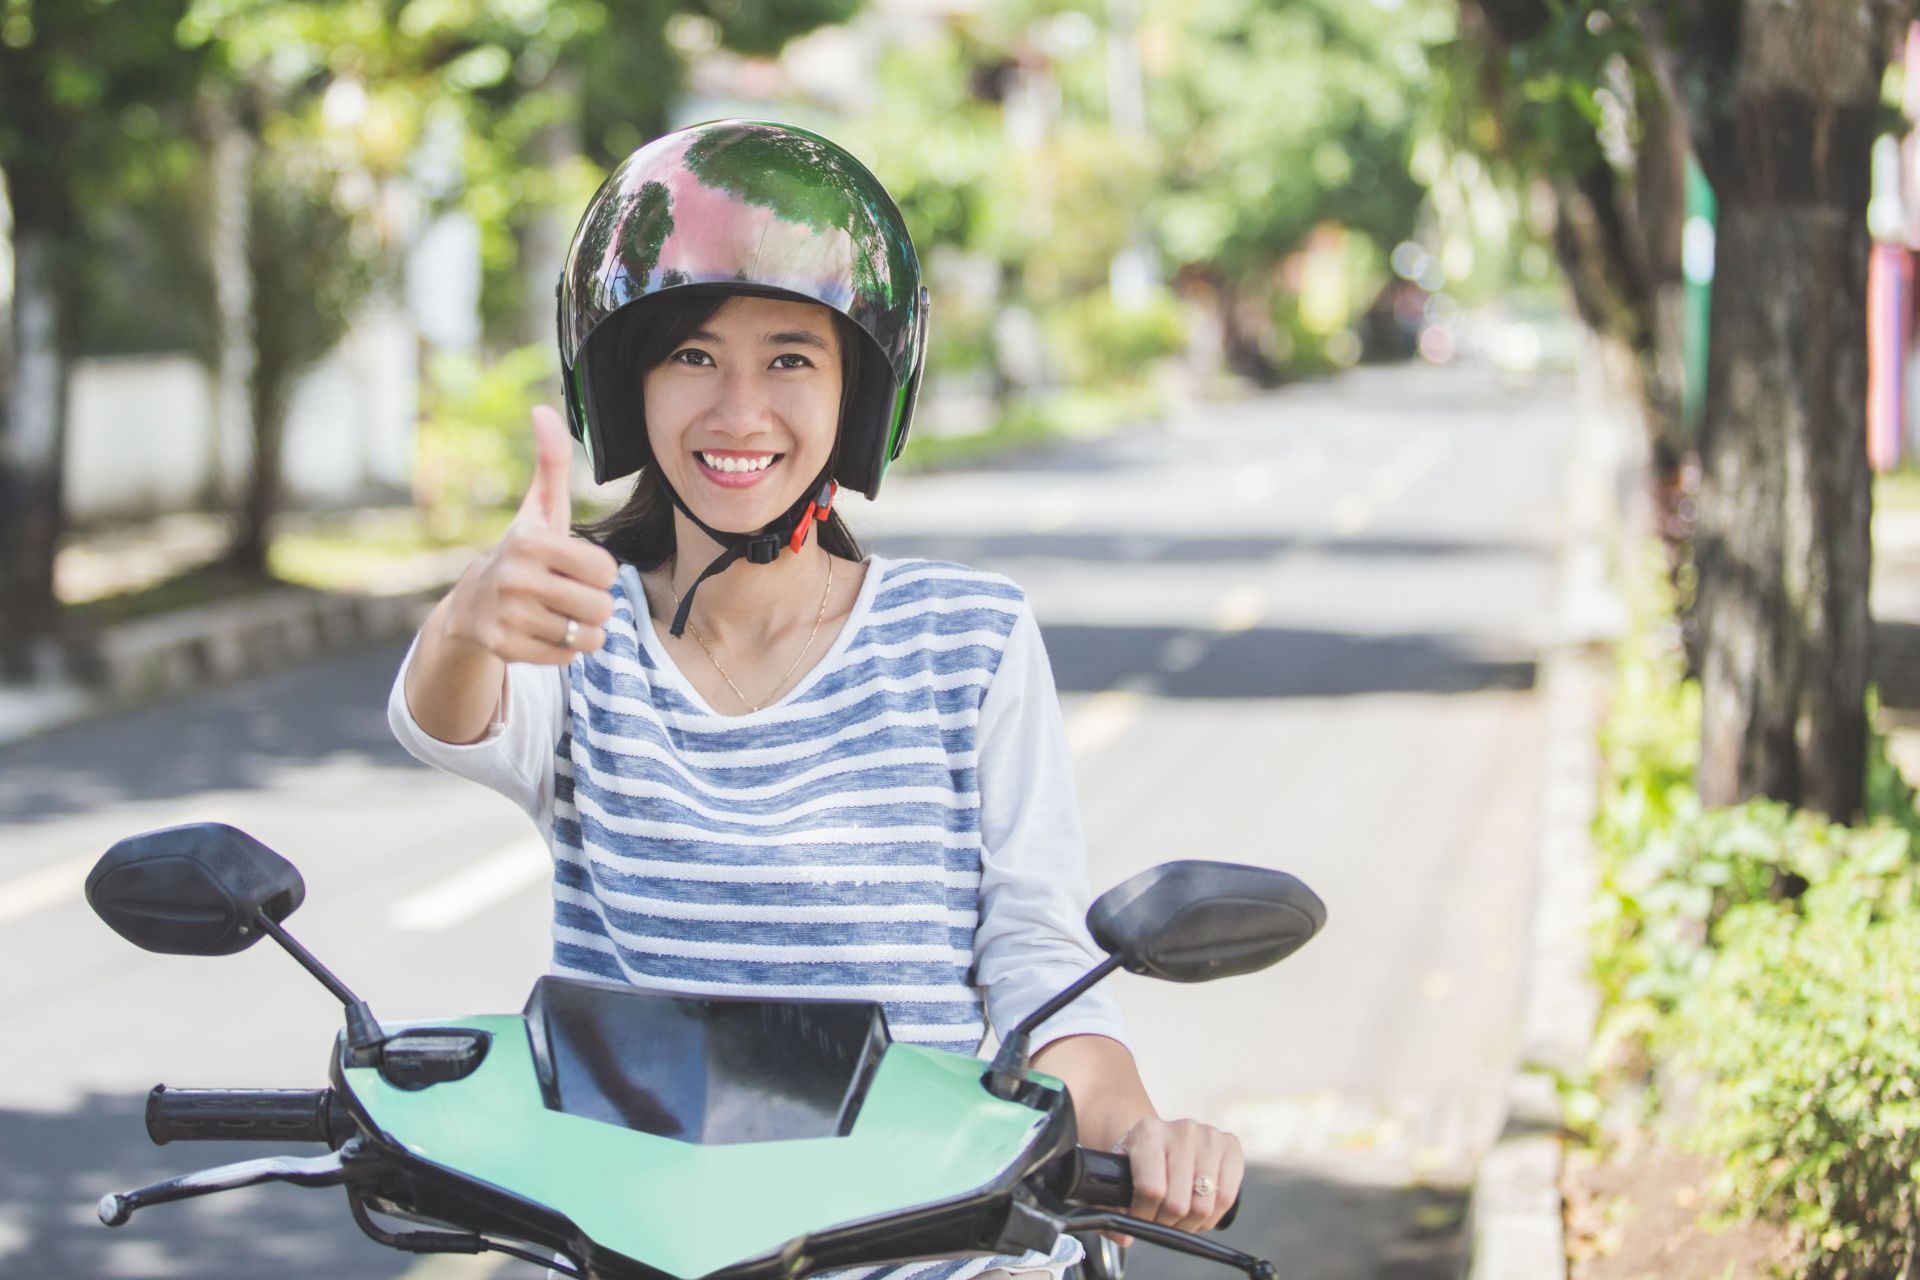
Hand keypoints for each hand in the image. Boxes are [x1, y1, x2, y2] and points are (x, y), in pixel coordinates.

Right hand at [442, 405, 618, 664]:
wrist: (470, 605)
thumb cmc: (522, 552)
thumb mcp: (538, 510)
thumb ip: (551, 463)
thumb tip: (544, 410)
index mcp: (530, 543)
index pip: (605, 570)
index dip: (600, 573)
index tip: (576, 568)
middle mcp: (515, 579)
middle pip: (601, 606)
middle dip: (596, 604)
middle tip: (570, 595)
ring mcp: (508, 617)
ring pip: (588, 636)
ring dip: (584, 630)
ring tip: (559, 614)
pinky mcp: (505, 650)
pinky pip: (567, 659)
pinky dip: (566, 650)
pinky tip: (544, 633)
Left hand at [1114, 1117, 1243, 1235]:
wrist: (1160, 1136)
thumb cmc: (1136, 1162)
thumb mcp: (1115, 1177)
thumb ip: (1108, 1210)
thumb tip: (1124, 1238)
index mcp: (1148, 1132)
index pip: (1151, 1189)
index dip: (1143, 1215)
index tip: (1138, 1220)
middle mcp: (1182, 1130)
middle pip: (1178, 1203)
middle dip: (1166, 1223)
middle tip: (1159, 1221)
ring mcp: (1209, 1137)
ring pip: (1204, 1205)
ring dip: (1189, 1224)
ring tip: (1178, 1219)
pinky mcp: (1230, 1146)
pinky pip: (1226, 1199)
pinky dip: (1211, 1217)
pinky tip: (1197, 1213)